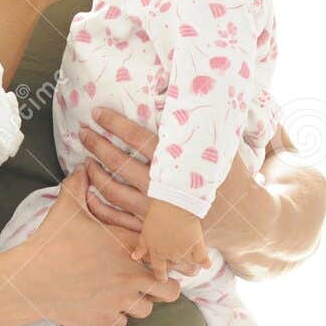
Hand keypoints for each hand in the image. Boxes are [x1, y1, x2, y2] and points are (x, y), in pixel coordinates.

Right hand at [8, 170, 180, 325]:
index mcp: (128, 246)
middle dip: (163, 286)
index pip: (166, 254)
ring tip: (124, 292)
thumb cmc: (51, 242)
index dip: (165, 255)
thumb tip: (82, 167)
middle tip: (148, 279)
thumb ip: (79, 185)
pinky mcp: (106, 318)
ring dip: (139, 302)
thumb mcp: (66, 207)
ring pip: (148, 309)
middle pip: (171, 290)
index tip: (156, 255)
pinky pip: (124, 322)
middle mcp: (131, 275)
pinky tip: (105, 303)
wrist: (31, 279)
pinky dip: (117, 315)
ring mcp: (120, 300)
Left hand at [78, 106, 271, 256]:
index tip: (98, 113)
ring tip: (85, 160)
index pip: (140, 139)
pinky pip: (119, 221)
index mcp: (181, 164)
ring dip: (95, 175)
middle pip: (122, 163)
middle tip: (83, 132)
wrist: (243, 220)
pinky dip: (100, 207)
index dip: (116, 124)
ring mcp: (158, 214)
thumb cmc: (231, 177)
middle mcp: (165, 190)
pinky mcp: (155, 231)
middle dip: (98, 145)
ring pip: (115, 193)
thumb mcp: (220, 146)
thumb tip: (175, 94)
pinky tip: (88, 193)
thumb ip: (199, 125)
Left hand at [133, 199, 210, 280]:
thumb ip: (141, 247)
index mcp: (157, 254)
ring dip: (190, 263)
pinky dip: (205, 262)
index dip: (161, 276)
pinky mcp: (196, 244)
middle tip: (177, 258)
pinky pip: (202, 258)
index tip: (163, 278)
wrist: (172, 204)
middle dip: (175, 264)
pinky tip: (207, 264)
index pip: (159, 272)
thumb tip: (134, 258)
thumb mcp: (145, 233)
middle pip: (175, 266)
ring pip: (188, 263)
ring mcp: (184, 251)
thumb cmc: (156, 217)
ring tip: (191, 260)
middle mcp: (171, 256)